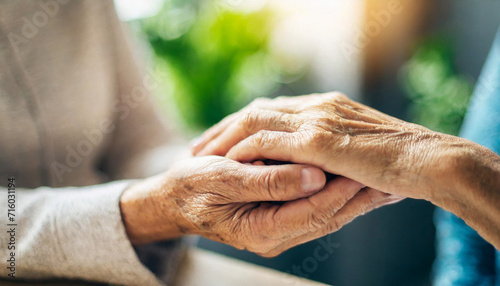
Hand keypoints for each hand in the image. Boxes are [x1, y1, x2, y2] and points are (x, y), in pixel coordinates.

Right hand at [120, 156, 368, 256]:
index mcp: (262, 230)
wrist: (177, 198)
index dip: (340, 191)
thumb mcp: (222, 179)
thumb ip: (267, 180)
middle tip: (390, 176)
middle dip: (359, 195)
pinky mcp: (282, 214)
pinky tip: (355, 175)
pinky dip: (337, 190)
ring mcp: (281, 226)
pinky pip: (317, 204)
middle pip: (328, 216)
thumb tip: (314, 176)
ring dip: (355, 193)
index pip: (313, 212)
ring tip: (385, 176)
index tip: (365, 171)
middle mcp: (276, 234)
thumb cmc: (193, 188)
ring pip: (328, 211)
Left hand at [192, 92, 458, 200]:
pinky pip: (268, 141)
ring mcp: (316, 120)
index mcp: (326, 107)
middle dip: (223, 127)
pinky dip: (244, 149)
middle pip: (256, 110)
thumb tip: (324, 168)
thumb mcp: (363, 152)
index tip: (223, 140)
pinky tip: (227, 161)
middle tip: (200, 145)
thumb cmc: (401, 162)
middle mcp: (317, 107)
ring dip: (225, 138)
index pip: (272, 110)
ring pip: (254, 121)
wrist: (430, 160)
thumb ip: (339, 154)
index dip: (243, 124)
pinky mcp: (318, 140)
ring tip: (202, 154)